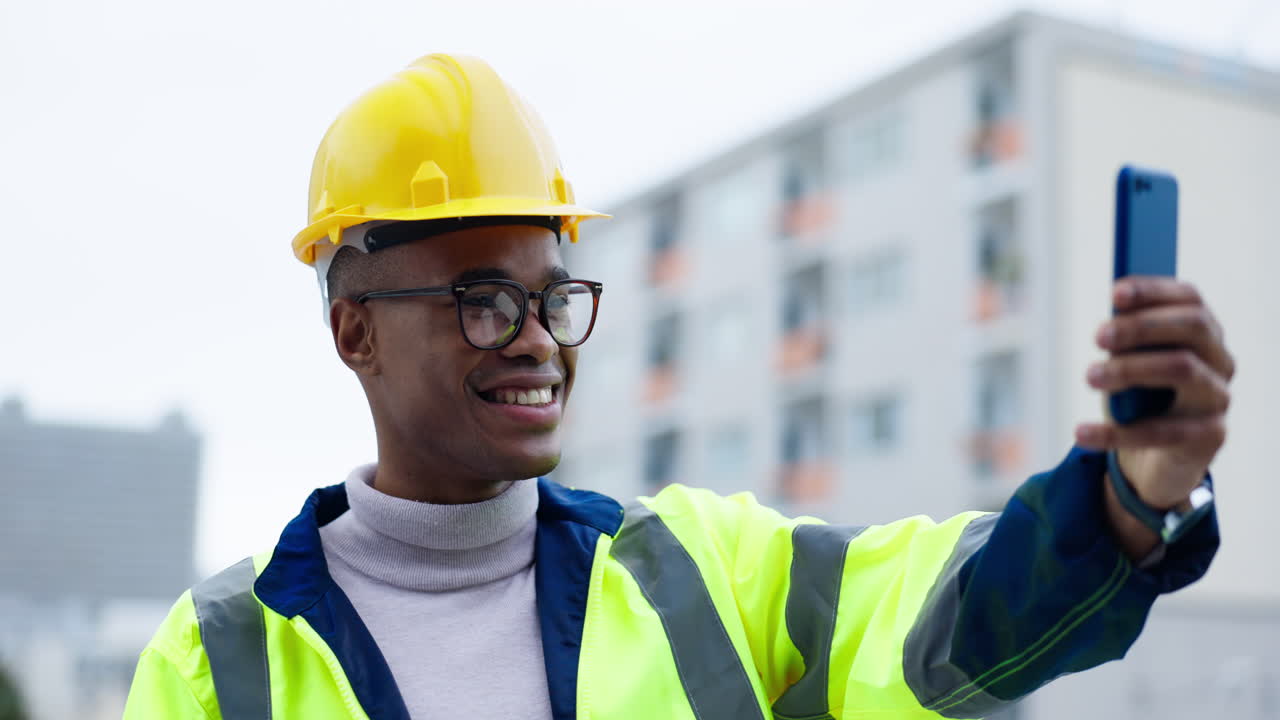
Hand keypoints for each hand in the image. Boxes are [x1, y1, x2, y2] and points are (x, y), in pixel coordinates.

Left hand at [1075, 277, 1233, 515]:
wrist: (1152, 462)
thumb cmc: (1138, 400)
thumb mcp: (1128, 365)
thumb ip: (1125, 343)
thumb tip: (1108, 327)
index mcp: (1202, 333)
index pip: (1189, 298)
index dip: (1154, 290)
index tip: (1114, 293)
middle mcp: (1219, 360)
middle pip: (1193, 327)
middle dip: (1142, 326)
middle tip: (1098, 337)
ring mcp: (1218, 398)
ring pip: (1183, 369)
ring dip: (1130, 368)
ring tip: (1090, 376)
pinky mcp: (1210, 436)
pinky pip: (1163, 431)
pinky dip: (1115, 431)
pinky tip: (1081, 432)